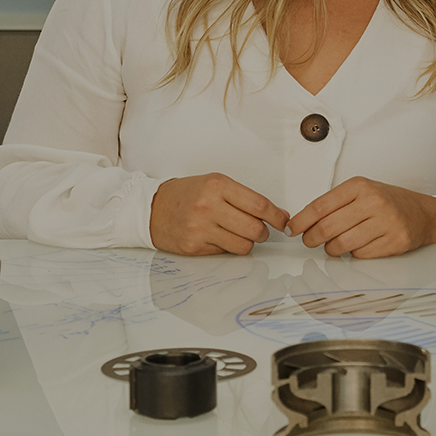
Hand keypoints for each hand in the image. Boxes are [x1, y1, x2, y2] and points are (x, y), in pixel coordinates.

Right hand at [150, 172, 289, 254]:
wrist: (152, 208)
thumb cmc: (187, 194)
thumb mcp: (214, 184)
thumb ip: (242, 197)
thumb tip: (275, 213)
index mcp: (217, 185)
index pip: (259, 204)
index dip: (276, 216)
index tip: (283, 221)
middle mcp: (209, 206)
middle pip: (254, 228)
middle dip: (263, 232)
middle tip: (260, 230)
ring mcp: (200, 228)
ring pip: (243, 245)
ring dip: (247, 242)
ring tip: (238, 234)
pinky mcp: (194, 246)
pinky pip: (226, 252)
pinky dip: (228, 247)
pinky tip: (218, 238)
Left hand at [287, 177, 435, 256]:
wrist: (425, 214)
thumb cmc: (389, 202)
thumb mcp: (362, 192)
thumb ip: (335, 203)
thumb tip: (303, 222)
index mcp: (360, 186)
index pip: (320, 206)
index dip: (301, 221)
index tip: (292, 229)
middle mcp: (373, 201)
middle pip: (328, 227)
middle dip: (312, 238)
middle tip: (309, 241)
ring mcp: (386, 222)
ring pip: (342, 244)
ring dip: (332, 249)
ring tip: (334, 245)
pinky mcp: (395, 241)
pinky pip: (360, 255)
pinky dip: (354, 254)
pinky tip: (358, 246)